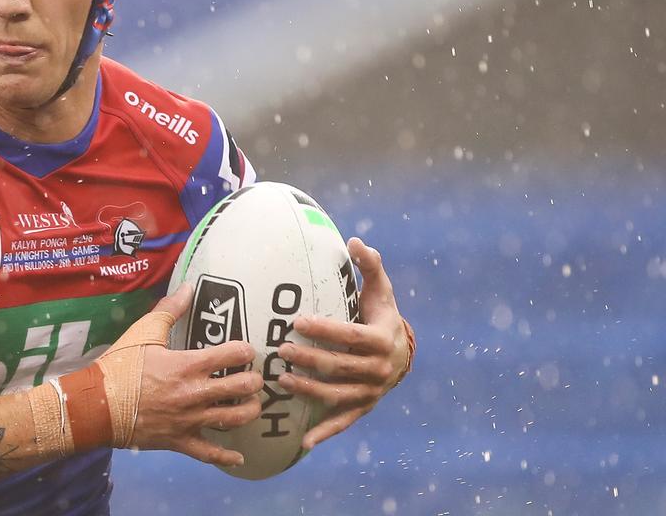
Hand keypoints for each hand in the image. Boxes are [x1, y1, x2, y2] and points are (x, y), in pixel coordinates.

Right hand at [103, 284, 264, 467]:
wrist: (96, 405)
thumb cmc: (119, 367)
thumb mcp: (143, 332)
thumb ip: (169, 310)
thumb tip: (188, 286)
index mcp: (188, 365)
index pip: (233, 354)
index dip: (245, 350)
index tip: (246, 350)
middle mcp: (195, 394)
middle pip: (242, 388)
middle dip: (254, 381)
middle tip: (252, 377)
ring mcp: (189, 420)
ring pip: (235, 419)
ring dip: (249, 411)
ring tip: (250, 404)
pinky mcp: (180, 441)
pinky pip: (209, 453)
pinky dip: (226, 457)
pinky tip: (238, 457)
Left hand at [275, 237, 412, 450]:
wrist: (402, 353)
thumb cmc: (381, 315)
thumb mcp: (380, 290)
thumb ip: (370, 265)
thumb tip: (356, 240)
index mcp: (380, 340)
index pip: (349, 335)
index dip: (324, 329)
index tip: (298, 321)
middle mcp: (377, 369)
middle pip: (339, 366)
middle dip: (309, 358)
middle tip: (280, 349)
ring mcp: (370, 392)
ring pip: (336, 394)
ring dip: (308, 389)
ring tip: (280, 380)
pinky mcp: (362, 408)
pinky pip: (342, 422)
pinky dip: (324, 432)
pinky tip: (303, 442)